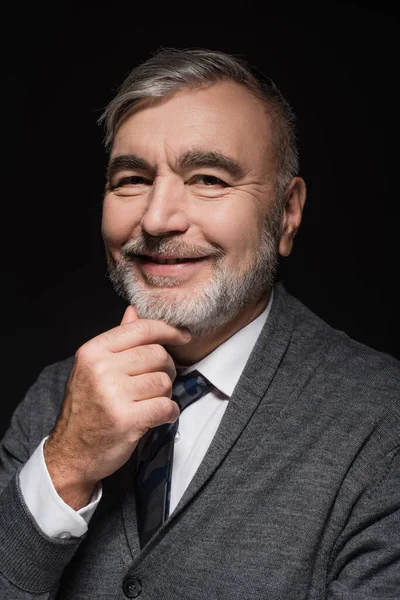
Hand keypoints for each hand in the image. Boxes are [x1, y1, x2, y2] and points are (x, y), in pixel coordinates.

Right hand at [44, 306, 190, 508]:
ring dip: (165, 393)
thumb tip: (133, 310)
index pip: (141, 329)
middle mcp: (101, 369)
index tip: (184, 336)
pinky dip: (169, 412)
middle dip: (167, 369)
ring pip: (164, 381)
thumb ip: (117, 339)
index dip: (168, 330)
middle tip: (158, 382)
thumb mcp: (94, 367)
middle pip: (158, 355)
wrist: (72, 452)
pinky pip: (166, 406)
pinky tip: (159, 416)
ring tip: (150, 401)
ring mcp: (112, 394)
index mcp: (93, 351)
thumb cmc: (88, 407)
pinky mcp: (126, 419)